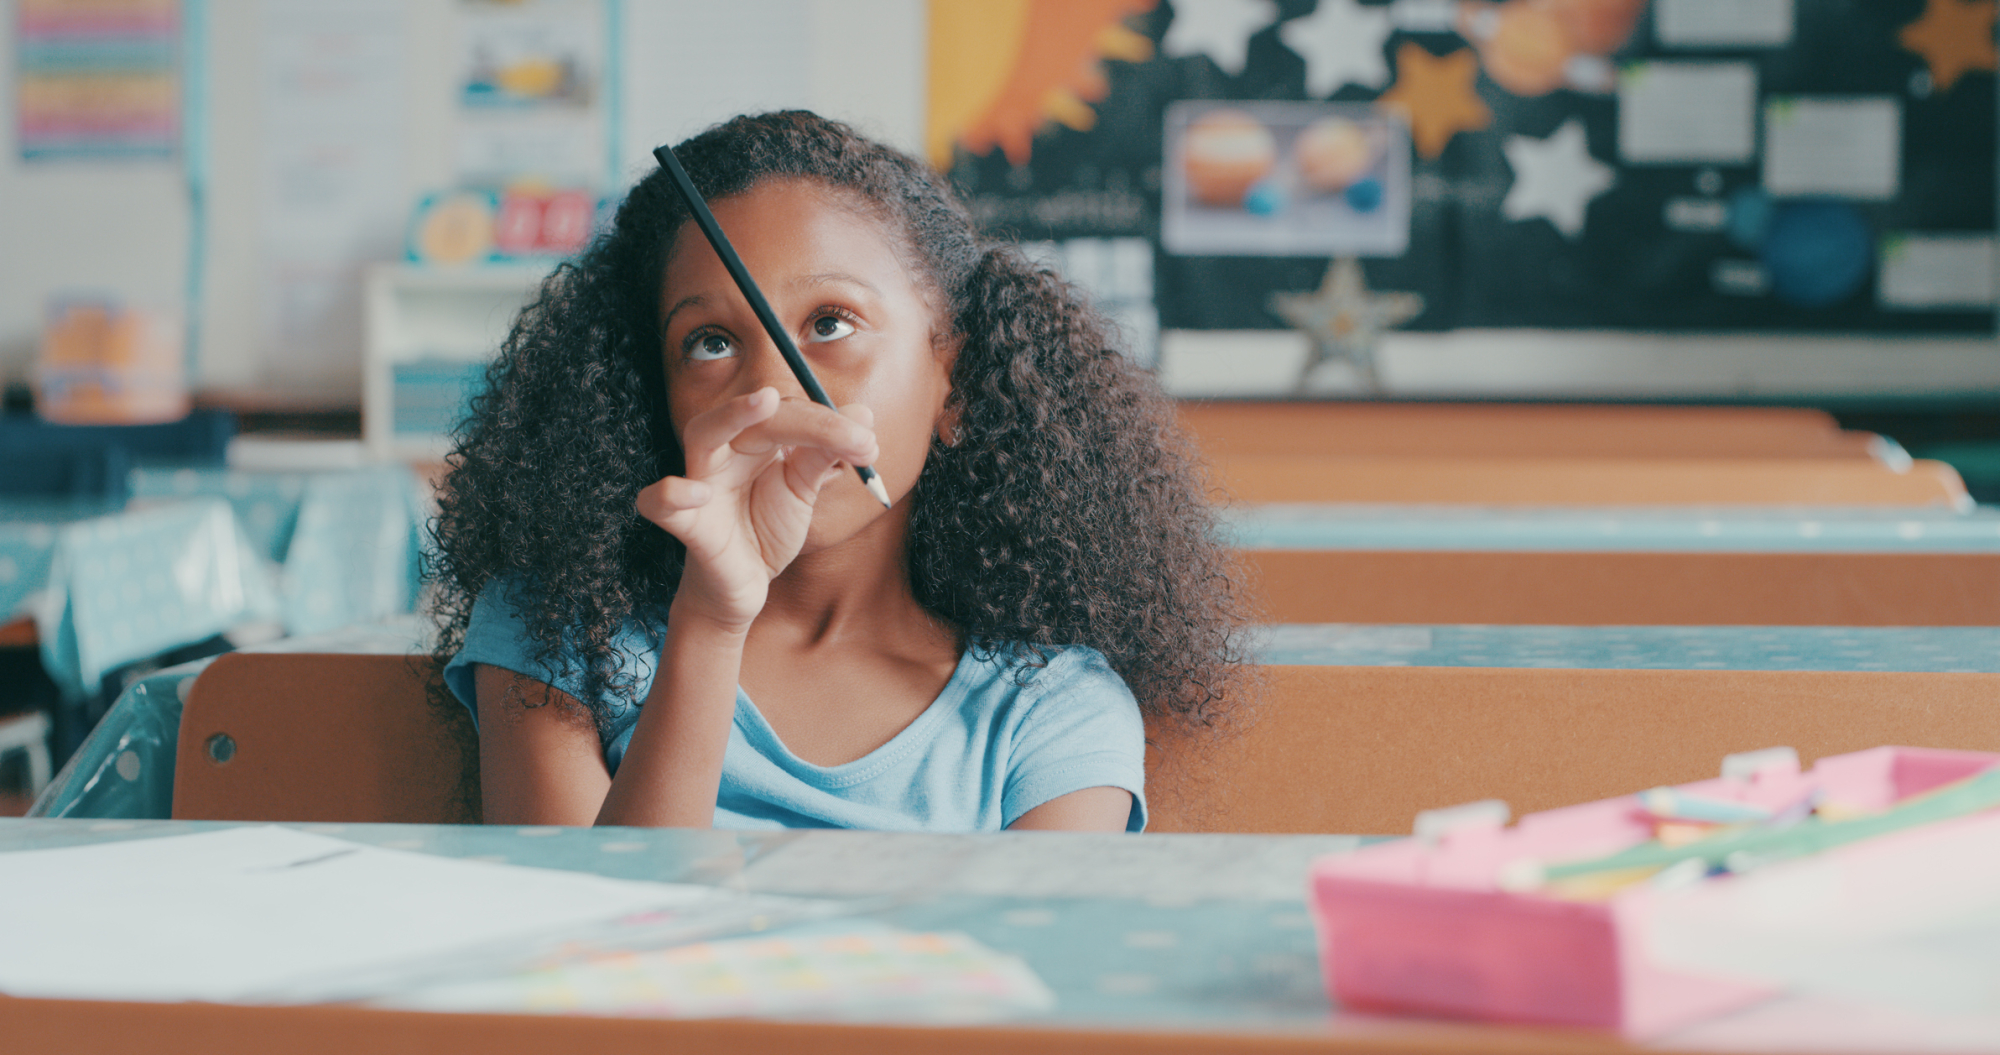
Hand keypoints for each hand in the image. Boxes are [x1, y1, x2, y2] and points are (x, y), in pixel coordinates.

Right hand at [635, 387, 877, 629]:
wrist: (742, 588)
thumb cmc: (765, 529)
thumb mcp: (801, 491)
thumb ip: (826, 455)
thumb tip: (864, 416)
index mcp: (755, 440)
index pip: (791, 414)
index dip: (832, 423)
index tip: (870, 446)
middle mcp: (726, 452)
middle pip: (756, 415)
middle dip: (806, 418)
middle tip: (852, 435)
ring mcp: (702, 484)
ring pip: (702, 434)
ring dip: (731, 415)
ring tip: (765, 402)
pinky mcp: (687, 525)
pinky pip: (660, 503)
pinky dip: (671, 495)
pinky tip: (697, 493)